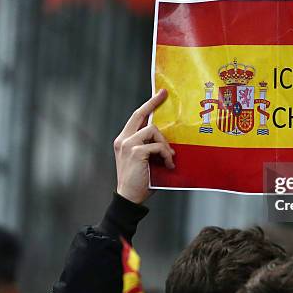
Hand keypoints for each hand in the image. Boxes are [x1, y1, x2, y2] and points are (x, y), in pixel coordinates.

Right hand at [113, 89, 174, 203]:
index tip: (159, 94)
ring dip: (165, 144)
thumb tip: (167, 137)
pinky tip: (168, 165)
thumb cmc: (140, 181)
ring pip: (153, 131)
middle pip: (139, 114)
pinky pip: (157, 146)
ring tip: (169, 157)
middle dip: (153, 102)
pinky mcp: (135, 152)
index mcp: (124, 140)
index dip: (148, 104)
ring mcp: (128, 145)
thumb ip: (150, 146)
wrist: (129, 198)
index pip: (136, 117)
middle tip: (164, 95)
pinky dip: (166, 155)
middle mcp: (123, 140)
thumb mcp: (144, 160)